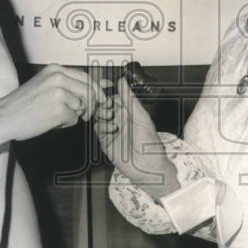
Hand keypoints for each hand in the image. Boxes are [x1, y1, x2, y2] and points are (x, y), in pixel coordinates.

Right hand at [0, 64, 106, 140]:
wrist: (4, 116)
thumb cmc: (22, 104)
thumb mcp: (44, 84)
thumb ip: (66, 84)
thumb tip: (97, 87)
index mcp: (55, 69)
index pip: (86, 76)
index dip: (96, 89)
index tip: (103, 99)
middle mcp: (58, 77)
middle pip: (90, 91)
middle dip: (92, 104)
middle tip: (85, 114)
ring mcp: (59, 93)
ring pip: (83, 106)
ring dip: (74, 115)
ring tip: (55, 116)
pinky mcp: (59, 109)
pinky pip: (74, 119)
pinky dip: (66, 124)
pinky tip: (50, 121)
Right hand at [92, 76, 175, 193]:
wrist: (147, 166)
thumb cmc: (150, 143)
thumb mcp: (141, 117)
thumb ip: (129, 99)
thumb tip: (122, 81)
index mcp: (130, 111)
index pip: (115, 95)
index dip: (108, 90)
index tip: (103, 85)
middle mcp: (120, 119)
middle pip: (104, 104)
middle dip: (102, 102)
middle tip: (106, 103)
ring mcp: (112, 129)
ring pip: (99, 115)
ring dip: (102, 113)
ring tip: (110, 117)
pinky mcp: (105, 140)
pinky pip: (98, 128)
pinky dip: (102, 126)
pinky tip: (111, 129)